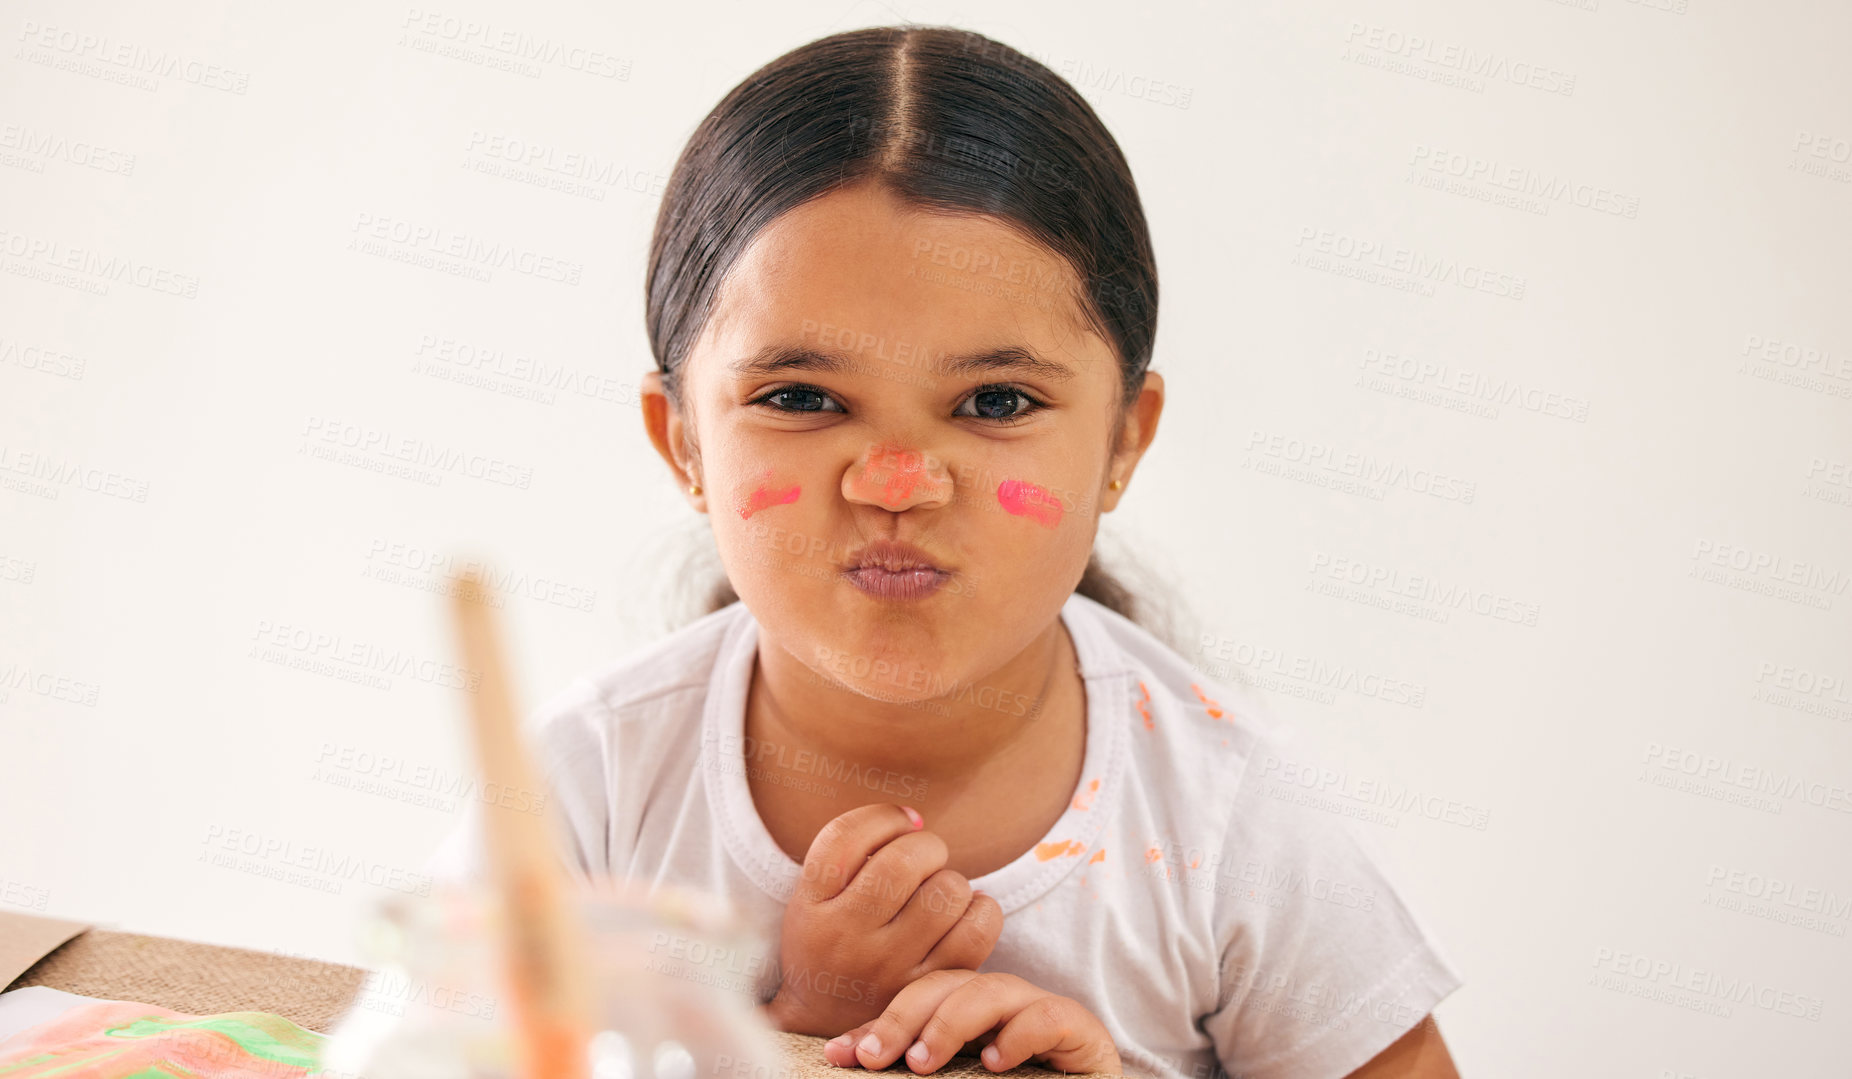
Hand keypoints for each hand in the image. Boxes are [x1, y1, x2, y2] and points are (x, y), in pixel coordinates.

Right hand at [765, 804, 1002, 1035]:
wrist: (823, 1022)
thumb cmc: (829, 940)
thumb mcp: (811, 895)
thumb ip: (847, 851)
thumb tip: (916, 819)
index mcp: (811, 906)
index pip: (845, 837)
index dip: (883, 817)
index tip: (901, 824)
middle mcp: (848, 937)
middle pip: (904, 861)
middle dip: (925, 846)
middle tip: (924, 859)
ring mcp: (890, 967)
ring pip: (946, 891)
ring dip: (951, 880)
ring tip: (938, 892)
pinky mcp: (928, 988)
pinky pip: (977, 930)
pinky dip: (982, 909)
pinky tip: (964, 912)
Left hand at [821, 969, 1120, 1075]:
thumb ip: (920, 1072)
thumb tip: (856, 1065)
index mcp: (971, 1020)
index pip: (918, 1002)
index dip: (879, 1024)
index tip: (840, 1055)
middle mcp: (1002, 1008)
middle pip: (947, 986)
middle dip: (903, 1017)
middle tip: (873, 1058)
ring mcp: (1041, 1014)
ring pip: (991, 991)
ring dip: (950, 1023)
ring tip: (923, 1062)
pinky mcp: (1081, 1030)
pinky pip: (1049, 1014)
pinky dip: (1019, 1034)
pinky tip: (997, 1061)